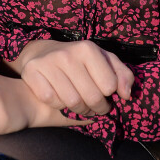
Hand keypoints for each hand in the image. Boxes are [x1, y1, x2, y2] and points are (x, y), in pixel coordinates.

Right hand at [11, 39, 133, 115]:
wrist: (42, 52)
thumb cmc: (79, 61)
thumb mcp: (104, 61)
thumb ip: (122, 75)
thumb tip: (126, 95)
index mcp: (88, 48)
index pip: (109, 86)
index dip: (109, 96)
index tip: (104, 95)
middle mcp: (68, 54)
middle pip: (92, 97)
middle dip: (96, 108)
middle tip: (94, 107)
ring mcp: (48, 62)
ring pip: (72, 102)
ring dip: (79, 110)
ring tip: (80, 105)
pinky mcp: (32, 72)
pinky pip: (52, 100)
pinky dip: (58, 105)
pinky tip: (60, 98)